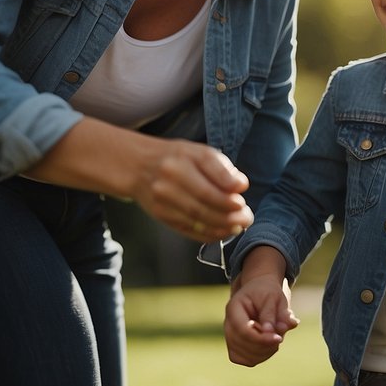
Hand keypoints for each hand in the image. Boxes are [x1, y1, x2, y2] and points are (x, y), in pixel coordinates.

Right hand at [133, 140, 253, 241]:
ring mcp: (163, 198)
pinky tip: (223, 231)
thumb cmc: (177, 158)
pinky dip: (209, 233)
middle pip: (205, 200)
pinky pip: (188, 228)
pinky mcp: (160, 214)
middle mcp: (171, 177)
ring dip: (223, 225)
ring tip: (239, 225)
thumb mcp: (200, 152)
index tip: (242, 197)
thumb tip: (241, 186)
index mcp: (184, 156)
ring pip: (197, 217)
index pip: (212, 174)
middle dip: (230, 212)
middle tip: (247, 217)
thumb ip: (222, 168)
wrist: (139, 166)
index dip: (230, 189)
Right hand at [224, 271, 299, 365]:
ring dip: (265, 351)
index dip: (261, 338)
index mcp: (233, 308)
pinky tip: (270, 344)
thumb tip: (277, 333)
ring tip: (276, 337)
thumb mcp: (274, 297)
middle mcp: (228, 324)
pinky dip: (261, 356)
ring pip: (246, 357)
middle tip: (280, 334)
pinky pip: (247, 360)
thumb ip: (276, 314)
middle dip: (265, 345)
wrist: (260, 291)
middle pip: (243, 345)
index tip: (279, 338)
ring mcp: (230, 337)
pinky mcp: (237, 347)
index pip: (242, 330)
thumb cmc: (268, 293)